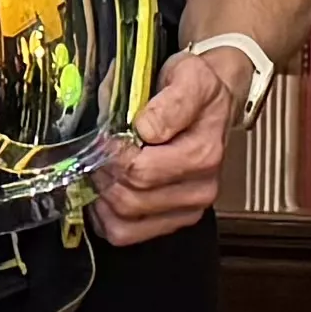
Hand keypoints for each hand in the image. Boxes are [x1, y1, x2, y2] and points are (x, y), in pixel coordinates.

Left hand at [96, 45, 245, 243]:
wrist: (214, 102)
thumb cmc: (198, 89)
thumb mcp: (189, 77)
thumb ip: (172, 102)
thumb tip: (146, 128)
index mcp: (203, 154)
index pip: (139, 170)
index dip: (110, 155)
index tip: (103, 136)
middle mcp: (201, 188)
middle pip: (130, 198)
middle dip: (104, 175)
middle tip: (96, 153)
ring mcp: (189, 209)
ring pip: (125, 220)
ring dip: (103, 196)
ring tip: (101, 169)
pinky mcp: (175, 221)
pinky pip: (126, 234)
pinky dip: (107, 217)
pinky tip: (107, 191)